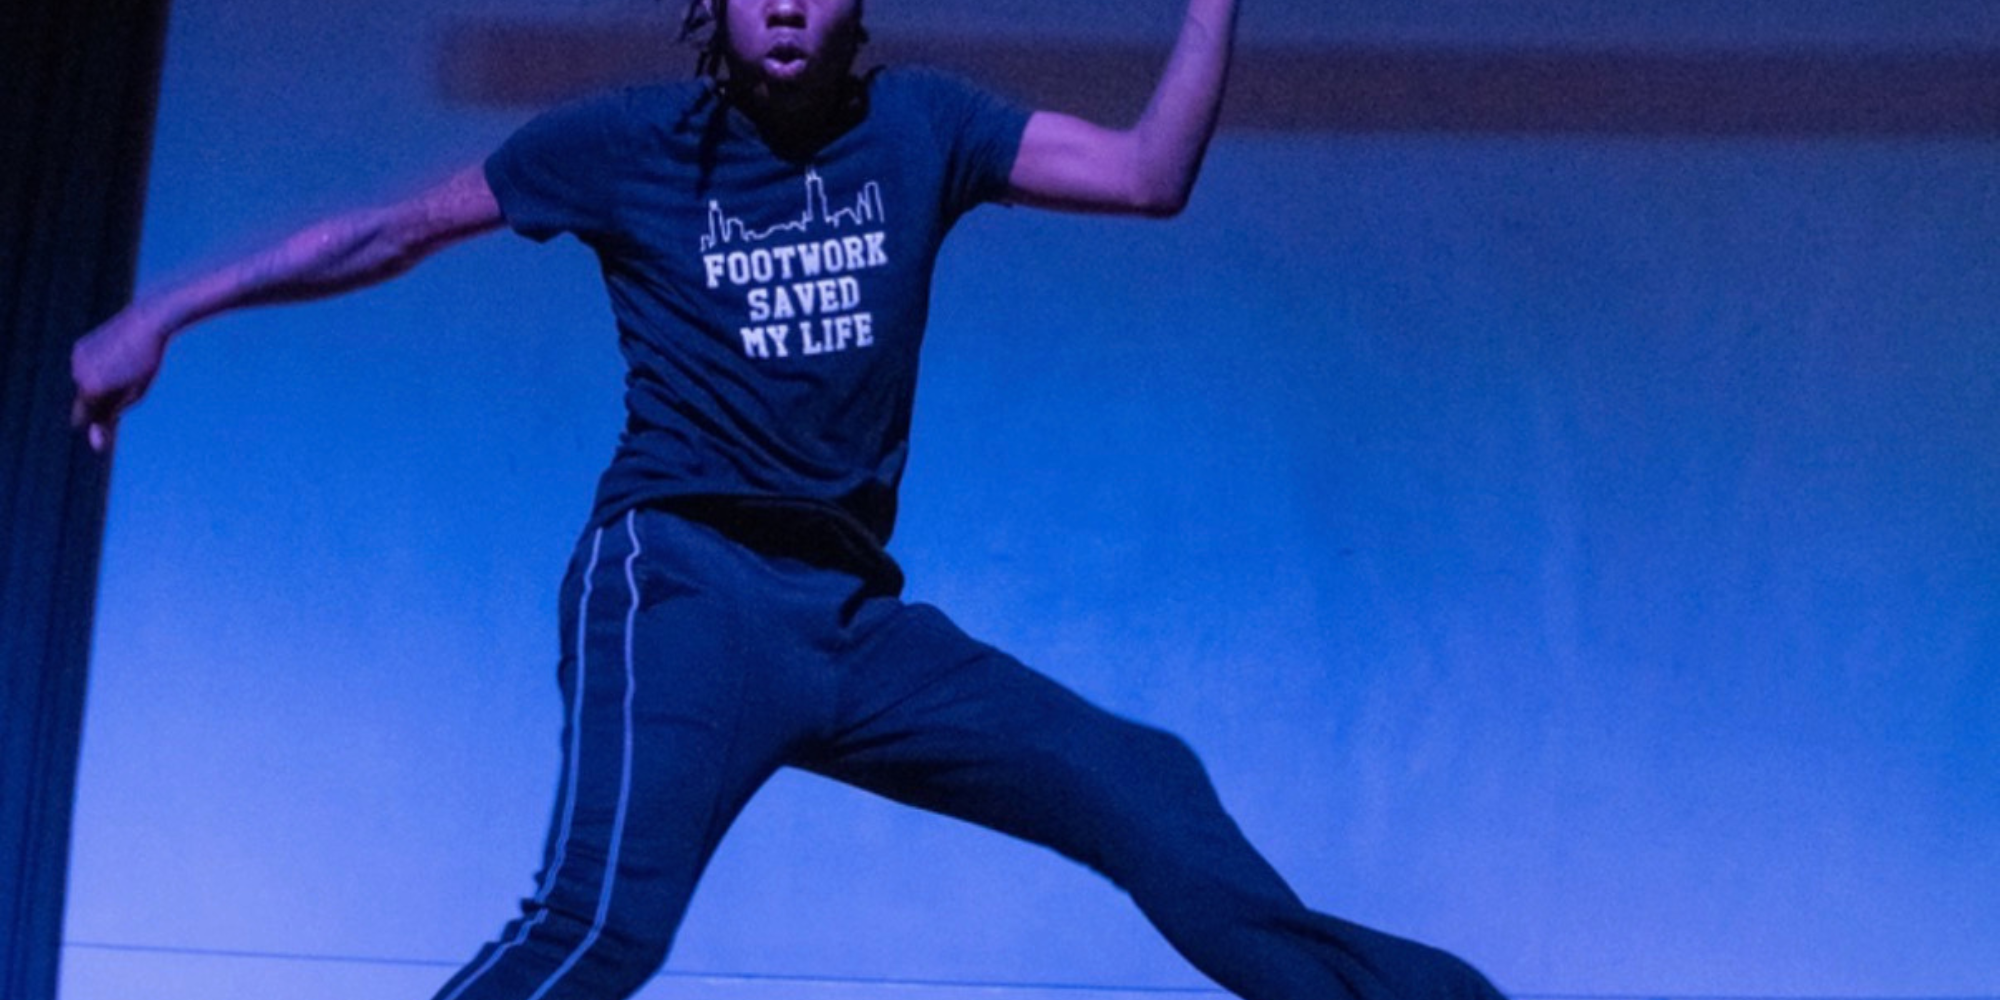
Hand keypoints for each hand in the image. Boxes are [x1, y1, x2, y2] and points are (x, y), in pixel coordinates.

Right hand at [70, 304, 170, 453]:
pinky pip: (85, 366)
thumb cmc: (146, 363)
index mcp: (92, 389)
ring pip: (84, 382)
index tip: (109, 419)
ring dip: (99, 383)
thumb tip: (96, 443)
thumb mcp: (135, 394)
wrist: (146, 323)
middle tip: (126, 384)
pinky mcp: (78, 347)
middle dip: (99, 401)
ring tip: (124, 368)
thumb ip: (112, 417)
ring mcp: (76, 359)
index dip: (95, 422)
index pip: (83, 419)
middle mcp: (78, 374)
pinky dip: (96, 367)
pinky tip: (115, 356)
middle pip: (84, 401)